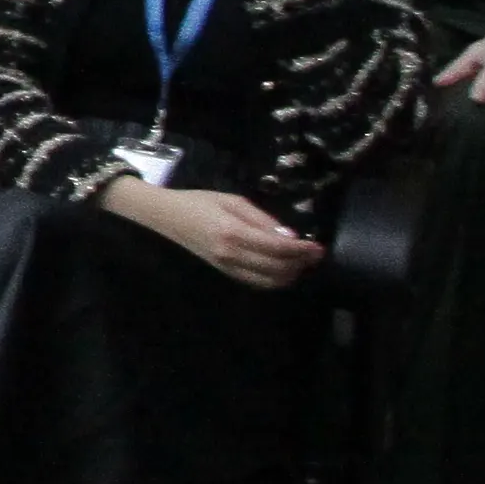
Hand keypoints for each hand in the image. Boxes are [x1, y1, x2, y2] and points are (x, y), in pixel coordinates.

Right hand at [104, 173, 326, 287]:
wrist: (166, 217)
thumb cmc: (199, 202)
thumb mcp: (232, 200)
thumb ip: (261, 219)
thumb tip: (290, 236)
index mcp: (233, 232)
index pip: (277, 248)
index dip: (301, 250)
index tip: (318, 246)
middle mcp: (231, 255)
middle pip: (277, 268)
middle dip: (300, 263)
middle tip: (315, 253)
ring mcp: (227, 268)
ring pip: (269, 281)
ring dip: (290, 274)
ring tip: (302, 262)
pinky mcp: (225, 273)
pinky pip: (257, 283)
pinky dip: (275, 279)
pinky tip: (283, 268)